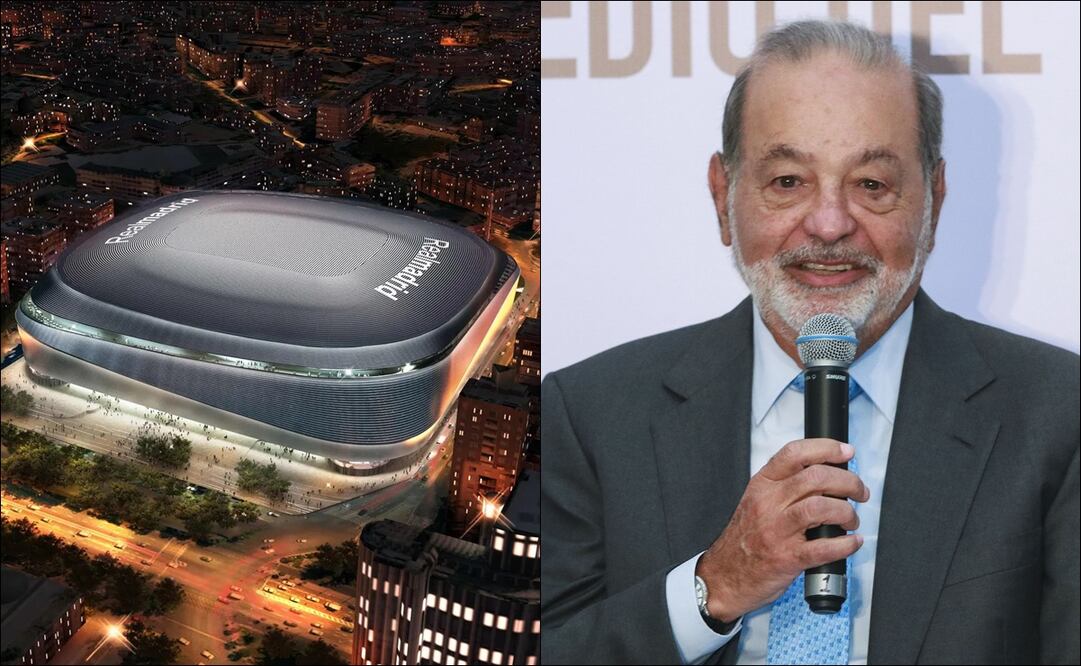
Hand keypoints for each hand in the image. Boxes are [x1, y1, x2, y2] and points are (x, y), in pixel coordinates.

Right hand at [695, 438, 868, 621]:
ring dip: (847, 512)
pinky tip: (851, 542)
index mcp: (762, 485)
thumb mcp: (757, 502)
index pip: (794, 454)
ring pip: (821, 507)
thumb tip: (826, 477)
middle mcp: (768, 504)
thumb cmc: (746, 539)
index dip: (826, 448)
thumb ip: (785, 487)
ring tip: (850, 520)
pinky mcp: (787, 558)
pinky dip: (846, 544)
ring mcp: (777, 531)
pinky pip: (824, 547)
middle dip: (849, 482)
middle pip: (816, 478)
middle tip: (859, 492)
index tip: (846, 453)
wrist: (725, 575)